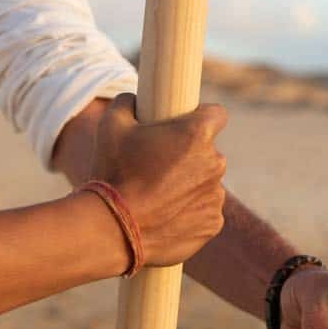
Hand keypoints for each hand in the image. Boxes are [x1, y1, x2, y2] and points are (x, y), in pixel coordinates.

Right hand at [92, 94, 226, 266]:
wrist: (112, 229)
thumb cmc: (113, 173)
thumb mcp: (110, 125)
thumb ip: (127, 102)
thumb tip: (134, 99)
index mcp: (197, 133)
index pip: (217, 114)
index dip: (201, 117)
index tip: (185, 126)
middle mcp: (215, 162)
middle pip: (208, 152)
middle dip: (189, 156)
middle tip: (159, 166)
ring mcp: (216, 195)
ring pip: (207, 183)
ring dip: (190, 185)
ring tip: (158, 195)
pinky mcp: (213, 223)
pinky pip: (205, 211)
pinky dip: (190, 213)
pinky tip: (165, 216)